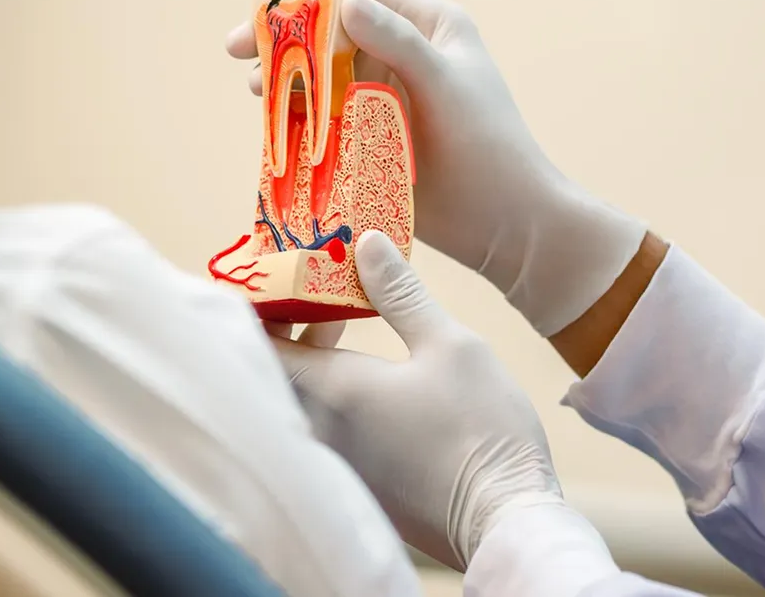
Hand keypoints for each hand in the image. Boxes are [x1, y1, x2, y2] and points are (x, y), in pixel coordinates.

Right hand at [228, 0, 647, 335]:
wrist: (507, 225)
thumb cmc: (488, 150)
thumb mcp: (444, 86)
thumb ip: (397, 42)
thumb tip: (348, 1)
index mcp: (427, 24)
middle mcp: (403, 51)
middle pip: (326, 27)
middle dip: (278, 32)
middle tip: (235, 47)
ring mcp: (385, 93)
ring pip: (320, 70)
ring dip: (283, 73)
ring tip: (254, 86)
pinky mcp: (373, 133)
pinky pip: (323, 112)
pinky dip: (294, 111)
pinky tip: (270, 117)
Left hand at [271, 231, 573, 570]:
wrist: (504, 521)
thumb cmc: (481, 429)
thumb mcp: (450, 345)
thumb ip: (400, 293)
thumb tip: (366, 243)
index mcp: (332, 391)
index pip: (261, 342)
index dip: (260, 304)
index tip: (275, 275)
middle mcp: (319, 430)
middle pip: (275, 371)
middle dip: (288, 326)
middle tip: (316, 293)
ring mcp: (335, 463)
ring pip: (297, 401)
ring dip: (310, 361)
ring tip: (342, 328)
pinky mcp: (356, 486)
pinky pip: (320, 431)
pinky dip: (327, 397)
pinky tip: (365, 382)